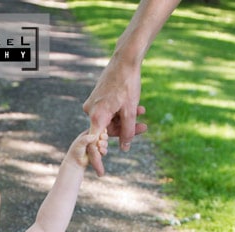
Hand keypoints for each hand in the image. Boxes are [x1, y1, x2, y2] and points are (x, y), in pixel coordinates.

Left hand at [72, 130, 108, 170]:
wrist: (75, 163)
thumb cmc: (75, 152)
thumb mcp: (80, 143)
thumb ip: (86, 139)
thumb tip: (95, 136)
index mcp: (88, 134)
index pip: (97, 129)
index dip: (100, 130)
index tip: (101, 132)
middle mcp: (93, 140)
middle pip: (103, 136)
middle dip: (104, 136)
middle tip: (102, 137)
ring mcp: (96, 147)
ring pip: (104, 143)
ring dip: (104, 144)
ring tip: (99, 145)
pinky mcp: (98, 154)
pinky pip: (104, 151)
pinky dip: (103, 151)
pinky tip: (100, 151)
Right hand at [82, 58, 148, 174]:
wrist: (125, 60)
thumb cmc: (128, 84)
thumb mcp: (130, 111)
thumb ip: (128, 132)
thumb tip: (125, 148)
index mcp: (97, 115)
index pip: (95, 142)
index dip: (99, 156)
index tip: (103, 168)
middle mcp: (91, 110)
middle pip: (106, 130)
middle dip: (124, 129)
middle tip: (144, 127)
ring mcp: (93, 104)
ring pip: (109, 120)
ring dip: (125, 119)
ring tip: (143, 111)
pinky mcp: (97, 98)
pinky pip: (108, 112)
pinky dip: (120, 112)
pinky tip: (136, 106)